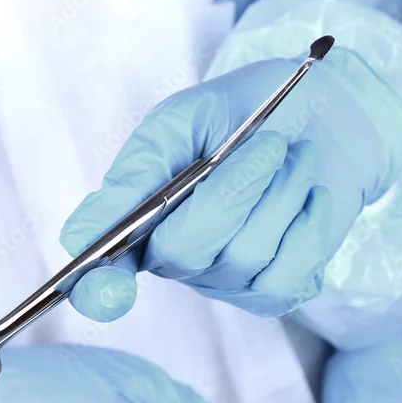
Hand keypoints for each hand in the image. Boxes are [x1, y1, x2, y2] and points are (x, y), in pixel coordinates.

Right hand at [59, 48, 401, 320]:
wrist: (322, 114)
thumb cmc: (243, 115)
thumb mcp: (182, 122)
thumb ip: (138, 171)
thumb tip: (79, 237)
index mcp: (140, 221)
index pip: (103, 274)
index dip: (98, 288)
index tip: (107, 288)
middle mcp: (177, 261)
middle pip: (185, 251)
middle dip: (234, 188)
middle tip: (270, 142)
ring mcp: (226, 280)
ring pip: (244, 257)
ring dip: (280, 194)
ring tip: (294, 155)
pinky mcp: (276, 288)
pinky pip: (286, 277)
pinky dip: (307, 227)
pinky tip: (311, 195)